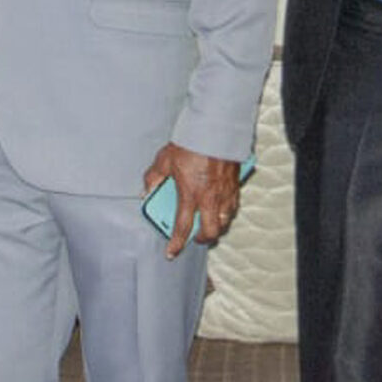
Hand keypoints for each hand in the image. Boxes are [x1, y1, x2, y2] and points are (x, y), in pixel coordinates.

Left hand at [141, 143, 240, 259]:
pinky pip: (233, 206)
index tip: (172, 252)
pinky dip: (226, 212)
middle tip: (195, 237)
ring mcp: (225, 193)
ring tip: (208, 223)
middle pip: (210, 232)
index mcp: (190, 194)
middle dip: (202, 239)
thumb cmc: (190, 143)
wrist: (215, 129)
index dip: (176, 243)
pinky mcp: (235, 185)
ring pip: (225, 221)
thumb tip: (146, 190)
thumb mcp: (165, 160)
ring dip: (216, 226)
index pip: (182, 227)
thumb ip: (153, 178)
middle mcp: (210, 198)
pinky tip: (221, 207)